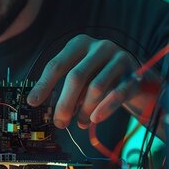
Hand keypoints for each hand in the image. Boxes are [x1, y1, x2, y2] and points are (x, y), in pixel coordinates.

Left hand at [26, 34, 156, 128]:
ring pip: (96, 87)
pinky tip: (94, 120)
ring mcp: (119, 59)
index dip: (44, 85)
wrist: (136, 76)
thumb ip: (65, 87)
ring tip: (79, 124)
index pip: (57, 65)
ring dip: (84, 110)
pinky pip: (117, 94)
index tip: (33, 102)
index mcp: (80, 44)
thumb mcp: (81, 75)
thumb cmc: (100, 75)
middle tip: (59, 122)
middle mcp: (100, 47)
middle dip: (64, 103)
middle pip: (76, 77)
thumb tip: (44, 107)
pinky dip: (104, 109)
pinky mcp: (135, 74)